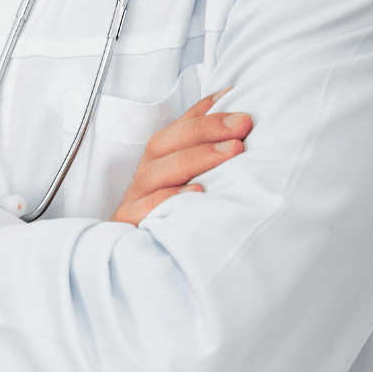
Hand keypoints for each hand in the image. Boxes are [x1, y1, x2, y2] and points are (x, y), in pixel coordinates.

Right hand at [111, 89, 250, 225]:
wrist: (144, 262)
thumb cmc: (179, 213)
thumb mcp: (195, 181)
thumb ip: (211, 153)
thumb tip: (241, 118)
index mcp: (160, 158)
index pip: (179, 127)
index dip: (207, 114)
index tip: (241, 109)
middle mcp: (147, 173)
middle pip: (164, 143)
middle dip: (205, 130)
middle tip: (242, 125)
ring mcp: (136, 197)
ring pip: (156, 172)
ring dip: (195, 158)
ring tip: (231, 151)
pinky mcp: (130, 222)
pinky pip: (145, 208)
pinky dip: (170, 198)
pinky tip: (198, 192)